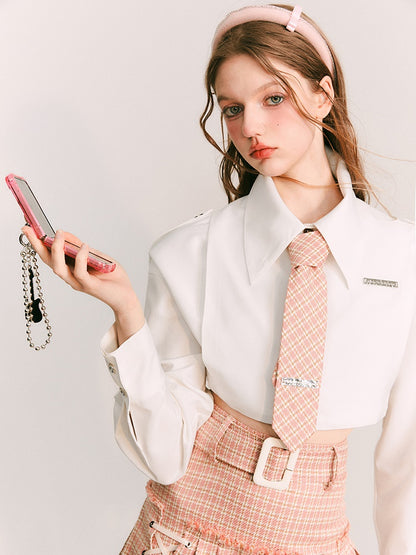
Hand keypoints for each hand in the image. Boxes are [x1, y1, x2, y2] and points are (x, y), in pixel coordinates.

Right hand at [21, 226, 143, 322]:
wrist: (125, 295)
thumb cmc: (111, 276)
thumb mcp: (94, 256)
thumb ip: (79, 247)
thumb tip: (64, 233)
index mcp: (70, 269)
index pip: (49, 256)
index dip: (37, 243)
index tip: (28, 228)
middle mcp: (70, 277)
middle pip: (48, 261)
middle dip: (37, 246)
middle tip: (30, 230)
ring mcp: (78, 282)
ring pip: (59, 268)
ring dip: (57, 250)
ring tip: (59, 234)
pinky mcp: (90, 286)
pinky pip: (80, 272)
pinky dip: (80, 258)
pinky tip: (83, 246)